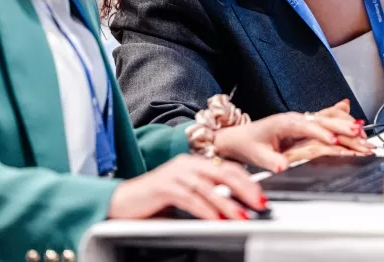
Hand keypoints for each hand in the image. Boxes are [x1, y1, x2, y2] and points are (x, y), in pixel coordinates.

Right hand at [107, 154, 264, 219]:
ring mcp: (174, 174)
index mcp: (194, 163)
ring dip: (227, 203)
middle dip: (245, 189)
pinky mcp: (163, 187)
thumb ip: (207, 195)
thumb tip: (235, 207)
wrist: (122, 201)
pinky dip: (205, 210)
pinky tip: (216, 219)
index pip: (228, 167)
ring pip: (208, 187)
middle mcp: (186, 164)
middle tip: (259, 203)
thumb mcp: (186, 194)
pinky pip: (189, 198)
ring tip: (241, 217)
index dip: (247, 181)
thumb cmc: (155, 200)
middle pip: (223, 173)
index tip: (261, 196)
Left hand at [215, 101, 372, 172]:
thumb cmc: (247, 145)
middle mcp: (294, 118)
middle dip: (341, 127)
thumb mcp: (257, 156)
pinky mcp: (303, 123)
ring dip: (344, 123)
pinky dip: (339, 116)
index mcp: (283, 124)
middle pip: (321, 120)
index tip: (333, 139)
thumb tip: (283, 167)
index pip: (306, 127)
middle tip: (359, 134)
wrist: (238, 137)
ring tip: (362, 130)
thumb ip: (271, 162)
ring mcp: (300, 119)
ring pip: (326, 118)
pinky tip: (351, 113)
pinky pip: (324, 116)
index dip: (320, 132)